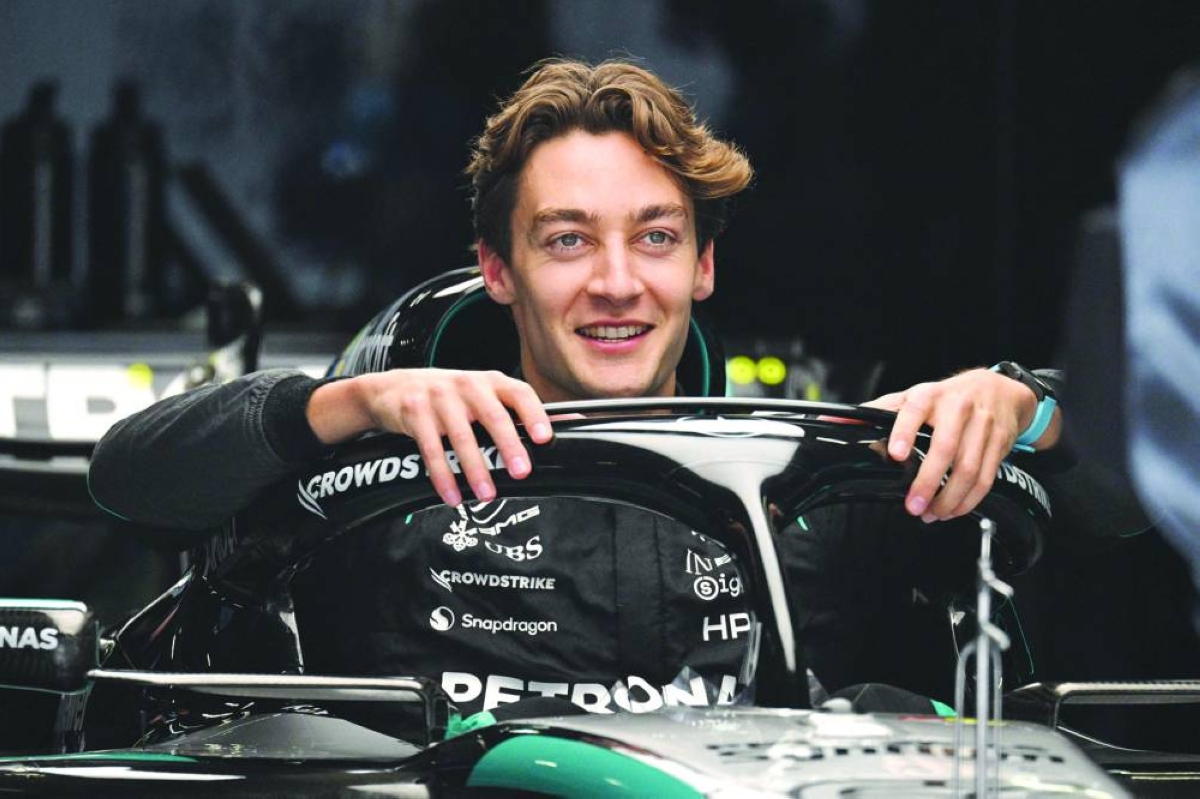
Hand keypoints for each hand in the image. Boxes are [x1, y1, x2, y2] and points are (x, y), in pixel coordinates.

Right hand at [309, 369, 552, 506]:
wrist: (391, 388)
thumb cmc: (446, 396)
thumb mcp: (477, 394)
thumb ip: (510, 409)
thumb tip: (557, 429)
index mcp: (489, 381)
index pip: (518, 393)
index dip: (534, 414)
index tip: (544, 437)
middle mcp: (467, 385)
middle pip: (493, 416)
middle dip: (509, 446)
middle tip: (521, 472)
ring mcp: (439, 397)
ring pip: (462, 438)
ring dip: (475, 470)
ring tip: (487, 495)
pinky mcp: (415, 413)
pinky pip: (432, 450)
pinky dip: (443, 477)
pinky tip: (453, 496)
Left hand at [862, 369, 1040, 521]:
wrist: (999, 389)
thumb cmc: (948, 397)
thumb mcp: (913, 397)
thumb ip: (878, 411)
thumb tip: (838, 420)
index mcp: (931, 396)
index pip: (915, 410)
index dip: (905, 431)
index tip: (895, 454)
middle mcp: (959, 408)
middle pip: (945, 448)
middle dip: (928, 482)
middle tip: (913, 505)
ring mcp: (983, 425)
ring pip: (968, 468)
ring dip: (949, 498)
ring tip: (931, 513)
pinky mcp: (999, 443)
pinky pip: (986, 478)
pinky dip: (969, 500)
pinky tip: (953, 509)